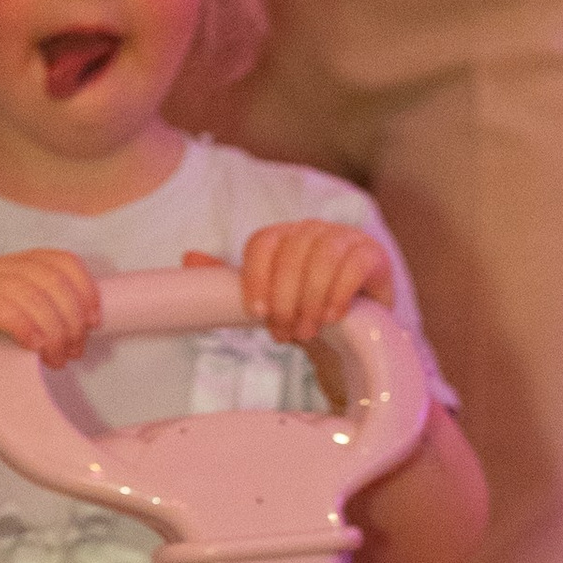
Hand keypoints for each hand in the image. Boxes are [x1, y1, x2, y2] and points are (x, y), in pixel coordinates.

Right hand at [0, 247, 103, 411]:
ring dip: (52, 328)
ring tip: (56, 359)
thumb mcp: (33, 331)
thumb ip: (56, 315)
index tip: (94, 323)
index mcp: (14, 267)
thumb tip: (92, 318)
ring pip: (26, 292)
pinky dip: (23, 325)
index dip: (85, 289)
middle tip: (73, 351)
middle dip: (70, 317)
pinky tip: (34, 346)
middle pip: (48, 278)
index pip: (60, 261)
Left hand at [221, 221, 394, 344]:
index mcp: (284, 236)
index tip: (256, 312)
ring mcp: (345, 238)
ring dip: (311, 298)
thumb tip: (189, 257)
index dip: (256, 277)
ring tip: (310, 329)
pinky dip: (340, 292)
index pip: (263, 242)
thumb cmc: (309, 312)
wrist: (357, 332)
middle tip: (286, 332)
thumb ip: (235, 282)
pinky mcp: (373, 255)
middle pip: (291, 252)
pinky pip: (354, 265)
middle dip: (285, 298)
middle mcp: (313, 230)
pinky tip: (333, 316)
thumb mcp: (271, 301)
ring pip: (322, 256)